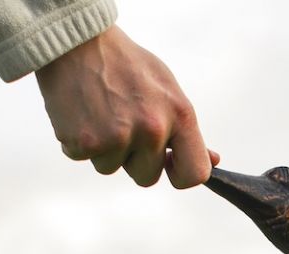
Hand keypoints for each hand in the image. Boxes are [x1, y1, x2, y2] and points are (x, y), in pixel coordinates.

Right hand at [35, 26, 219, 187]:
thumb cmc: (126, 65)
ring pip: (112, 169)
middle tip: (121, 121)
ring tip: (100, 112)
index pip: (195, 173)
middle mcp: (153, 128)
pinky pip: (84, 159)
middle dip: (133, 159)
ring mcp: (119, 136)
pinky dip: (80, 142)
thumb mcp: (166, 88)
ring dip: (105, 149)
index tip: (168, 166)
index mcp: (179, 115)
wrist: (76, 40)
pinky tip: (82, 113)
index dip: (180, 175)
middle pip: (147, 177)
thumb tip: (212, 160)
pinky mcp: (86, 142)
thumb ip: (186, 129)